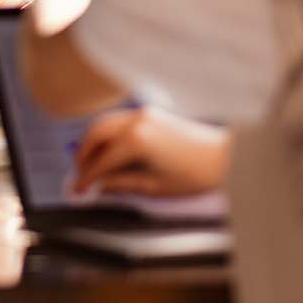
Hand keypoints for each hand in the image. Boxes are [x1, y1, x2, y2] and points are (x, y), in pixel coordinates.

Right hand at [70, 106, 228, 197]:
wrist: (224, 158)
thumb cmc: (195, 174)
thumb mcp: (154, 187)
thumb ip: (121, 185)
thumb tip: (100, 187)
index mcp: (136, 141)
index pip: (100, 161)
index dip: (86, 177)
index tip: (78, 189)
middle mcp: (136, 121)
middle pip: (95, 134)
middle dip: (83, 154)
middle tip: (80, 174)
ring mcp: (143, 113)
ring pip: (104, 123)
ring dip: (93, 142)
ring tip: (91, 163)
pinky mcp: (151, 113)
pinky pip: (119, 120)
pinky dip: (108, 134)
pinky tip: (109, 151)